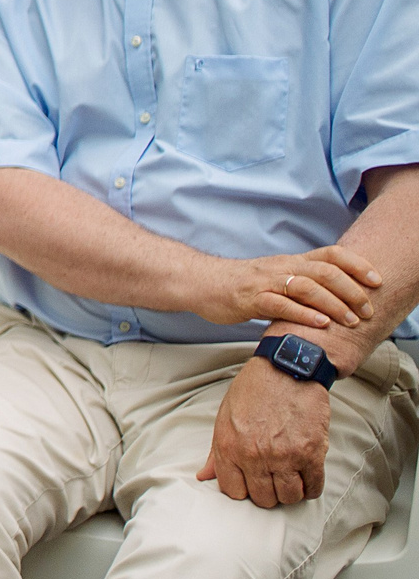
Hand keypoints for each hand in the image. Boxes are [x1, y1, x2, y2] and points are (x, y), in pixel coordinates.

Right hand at [193, 246, 380, 329]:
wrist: (201, 282)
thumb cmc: (241, 284)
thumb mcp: (276, 276)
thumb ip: (303, 283)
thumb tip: (335, 297)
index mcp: (291, 261)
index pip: (332, 254)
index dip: (358, 265)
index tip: (377, 281)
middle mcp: (283, 267)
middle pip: (325, 271)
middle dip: (352, 290)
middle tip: (366, 310)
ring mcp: (266, 283)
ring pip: (307, 287)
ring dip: (334, 304)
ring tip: (350, 321)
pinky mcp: (250, 299)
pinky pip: (281, 305)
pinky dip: (304, 314)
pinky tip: (319, 324)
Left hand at [198, 357, 331, 507]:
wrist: (286, 369)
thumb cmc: (254, 391)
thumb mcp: (225, 418)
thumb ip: (216, 452)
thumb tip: (203, 476)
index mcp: (228, 448)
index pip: (233, 491)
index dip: (244, 490)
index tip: (252, 483)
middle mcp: (253, 456)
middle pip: (262, 498)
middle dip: (269, 493)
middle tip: (274, 479)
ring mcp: (283, 456)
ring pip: (288, 497)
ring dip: (291, 492)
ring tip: (291, 478)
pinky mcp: (310, 452)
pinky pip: (313, 486)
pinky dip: (311, 487)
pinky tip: (308, 477)